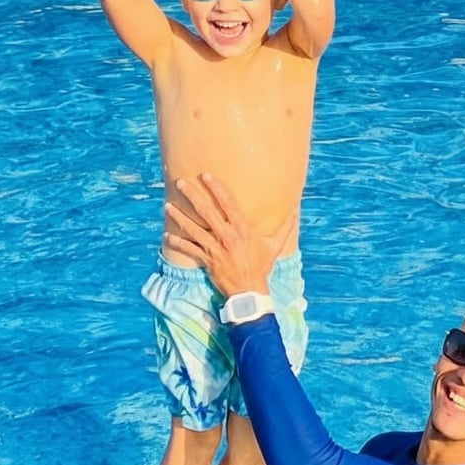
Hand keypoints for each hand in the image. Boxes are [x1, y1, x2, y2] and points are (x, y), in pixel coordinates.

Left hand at [164, 173, 294, 296]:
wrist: (250, 290)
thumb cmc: (262, 266)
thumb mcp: (275, 245)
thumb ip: (286, 226)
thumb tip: (296, 210)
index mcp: (242, 229)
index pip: (227, 203)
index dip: (216, 188)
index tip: (206, 175)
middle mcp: (227, 236)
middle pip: (206, 212)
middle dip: (192, 195)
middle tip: (180, 182)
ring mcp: (215, 248)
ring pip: (193, 229)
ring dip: (179, 217)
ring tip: (167, 205)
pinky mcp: (207, 260)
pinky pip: (189, 250)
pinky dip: (177, 242)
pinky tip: (167, 235)